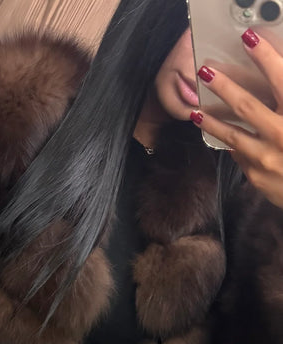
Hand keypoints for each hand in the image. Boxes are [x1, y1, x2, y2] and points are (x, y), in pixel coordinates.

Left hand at [191, 28, 282, 208]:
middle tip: (205, 72)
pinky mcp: (256, 177)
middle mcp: (281, 136)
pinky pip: (240, 155)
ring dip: (212, 121)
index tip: (249, 38)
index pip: (281, 80)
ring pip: (233, 136)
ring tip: (196, 111)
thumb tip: (275, 85)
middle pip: (247, 106)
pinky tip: (221, 136)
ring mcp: (266, 159)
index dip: (265, 58)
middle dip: (224, 86)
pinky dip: (231, 144)